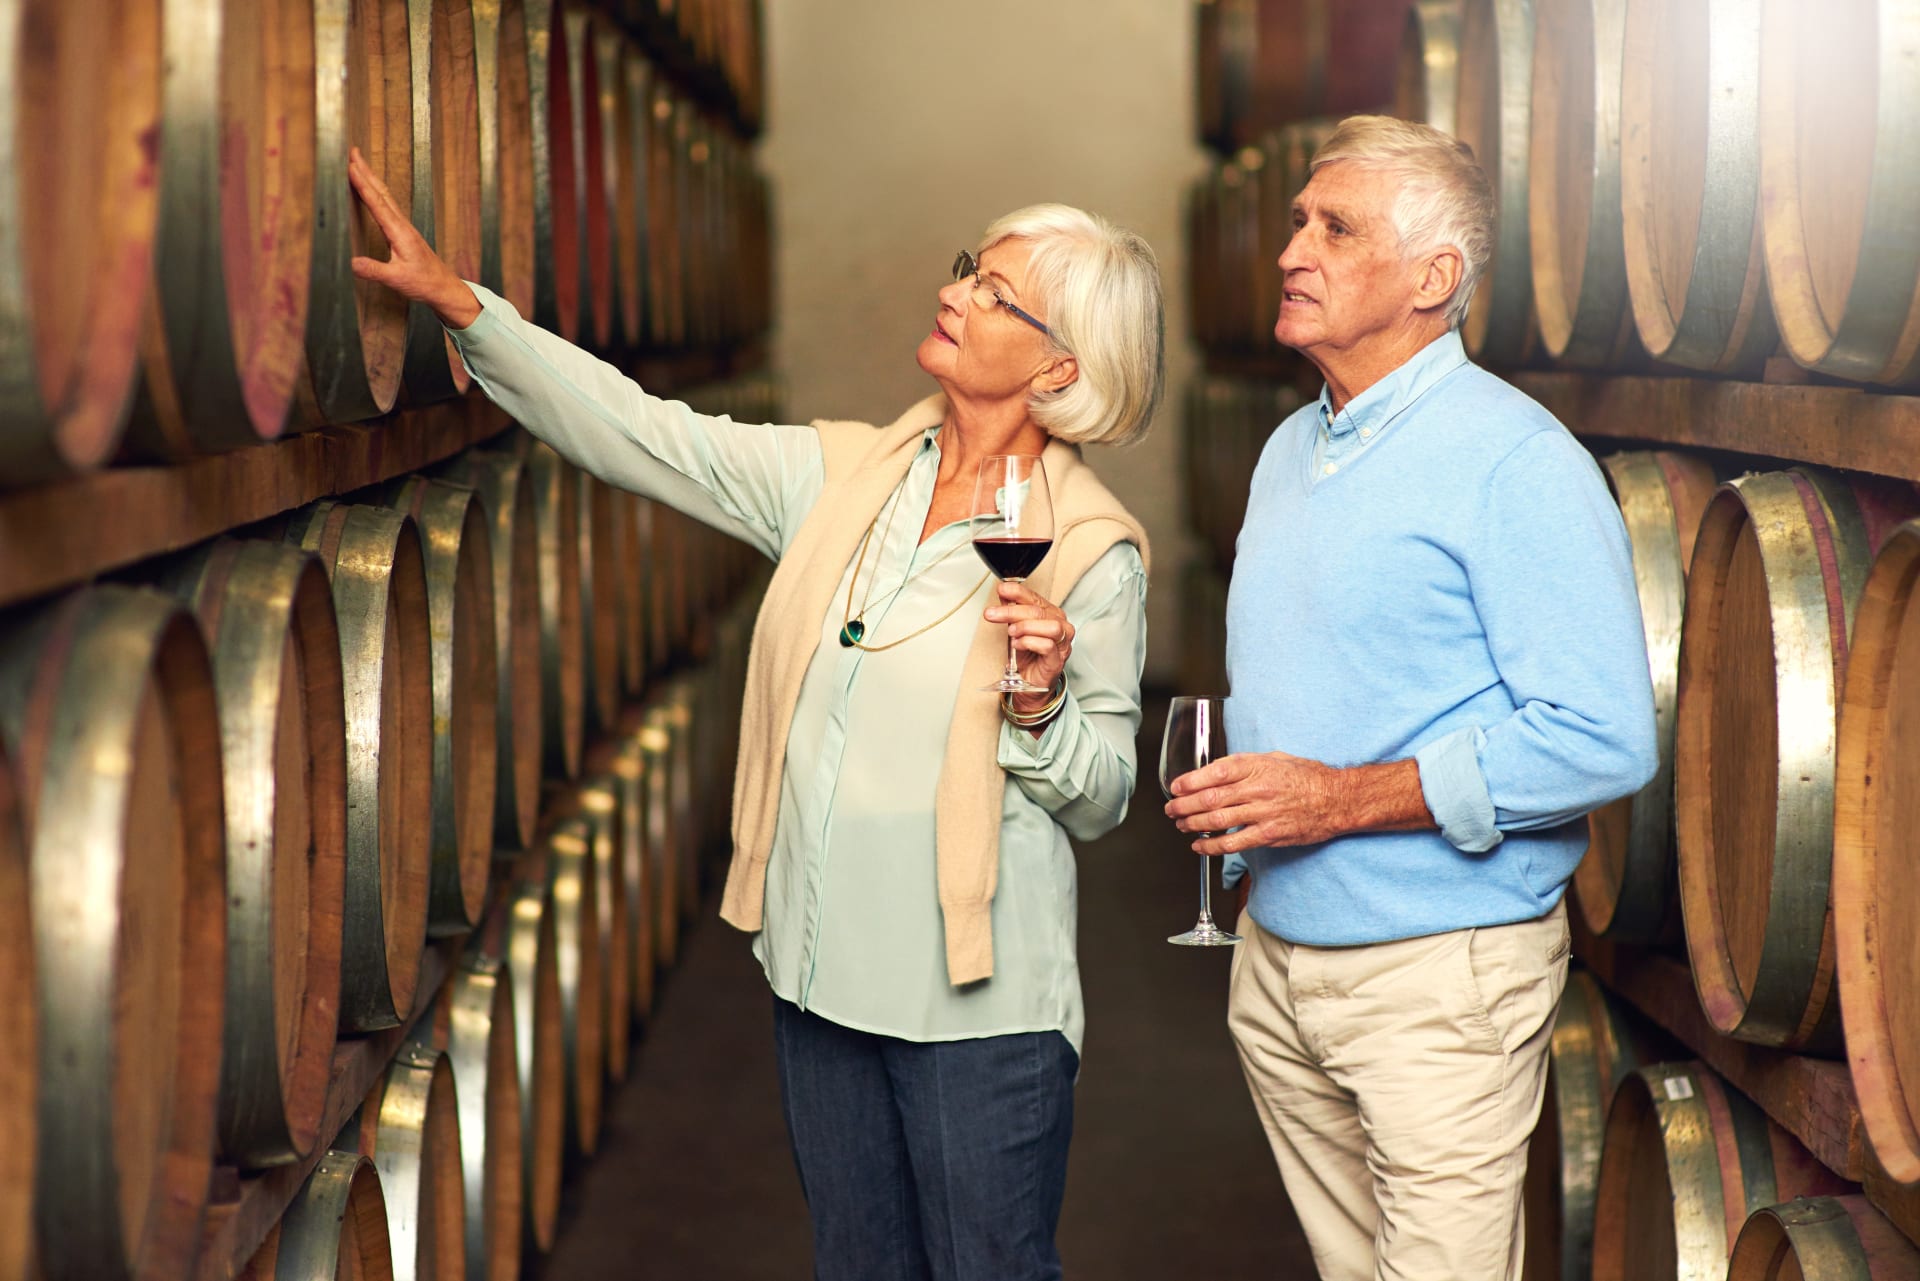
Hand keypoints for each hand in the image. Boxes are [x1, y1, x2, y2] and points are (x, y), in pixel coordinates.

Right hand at [346, 146, 482, 328]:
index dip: (363, 185)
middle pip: (381, 192)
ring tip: (359, 164)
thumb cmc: (424, 282)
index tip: (351, 166)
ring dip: (371, 178)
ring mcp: (404, 227)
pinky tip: (373, 192)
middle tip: (353, 151)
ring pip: (385, 196)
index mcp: (399, 232)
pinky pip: (388, 205)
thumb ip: (374, 271)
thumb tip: (352, 263)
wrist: (444, 287)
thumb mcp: (397, 279)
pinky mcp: (405, 232)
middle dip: (366, 171)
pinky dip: (377, 193)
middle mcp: (402, 225)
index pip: (377, 203)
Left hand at [984, 580, 1075, 711]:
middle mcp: (1060, 625)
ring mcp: (1062, 643)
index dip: (1018, 592)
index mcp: (1051, 614)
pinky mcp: (1058, 659)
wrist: (1030, 683)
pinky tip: (1018, 644)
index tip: (1001, 589)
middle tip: (992, 614)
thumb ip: (1011, 610)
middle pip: (1038, 611)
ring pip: (1049, 626)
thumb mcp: (1015, 628)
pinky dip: (1030, 642)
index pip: (1035, 597)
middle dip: (1012, 611)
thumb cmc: (1027, 655)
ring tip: (1011, 633)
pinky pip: (1047, 645)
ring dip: (1025, 627)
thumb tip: (1003, 592)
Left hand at [1163, 750, 1346, 853]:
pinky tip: (1199, 845)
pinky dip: (1212, 845)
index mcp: (1256, 766)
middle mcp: (1257, 788)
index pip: (1214, 772)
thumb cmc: (1307, 777)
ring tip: (1181, 825)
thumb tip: (1216, 771)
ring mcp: (1263, 813)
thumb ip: (1246, 764)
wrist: (1336, 799)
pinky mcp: (1269, 834)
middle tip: (1171, 809)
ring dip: (1193, 824)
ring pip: (1217, 820)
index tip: (1176, 787)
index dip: (1190, 781)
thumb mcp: (1275, 758)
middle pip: (1210, 798)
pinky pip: (1234, 842)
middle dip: (1184, 805)